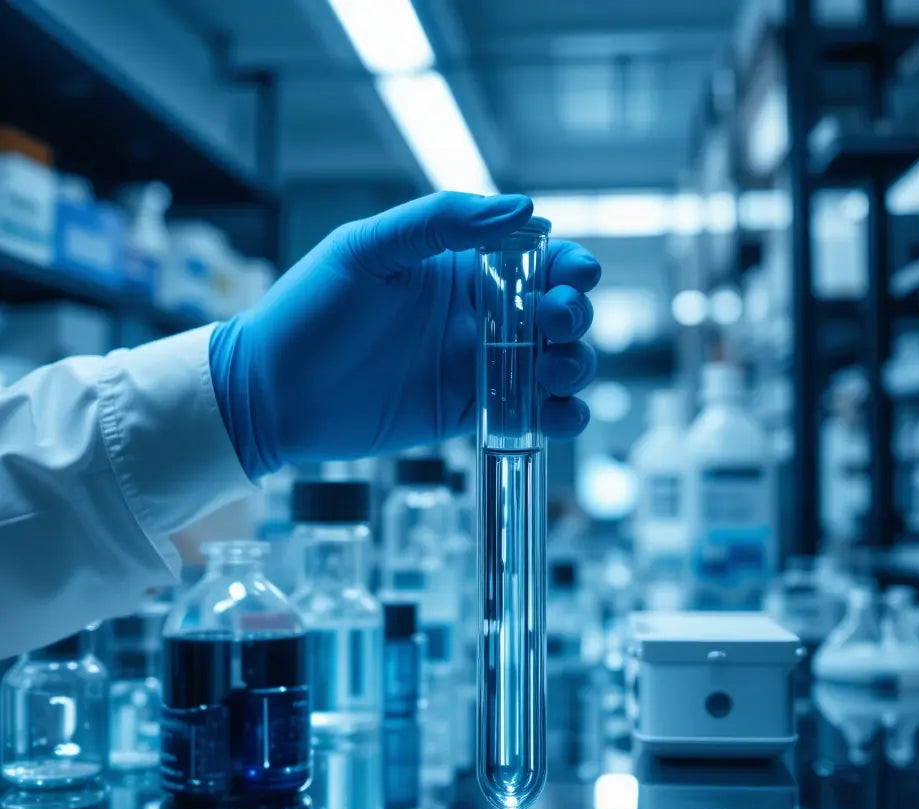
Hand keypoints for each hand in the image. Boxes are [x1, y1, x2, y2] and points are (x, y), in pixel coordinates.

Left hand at [209, 191, 600, 477]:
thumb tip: (524, 208)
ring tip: (554, 373)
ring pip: (554, 366)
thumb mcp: (367, 249)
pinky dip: (558, 418)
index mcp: (460, 269)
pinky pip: (530, 415)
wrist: (270, 393)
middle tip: (552, 325)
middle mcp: (477, 318)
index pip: (536, 261)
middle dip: (573, 317)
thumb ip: (440, 222)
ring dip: (574, 367)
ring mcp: (476, 368)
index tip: (576, 277)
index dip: (570, 267)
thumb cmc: (307, 312)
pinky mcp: (469, 415)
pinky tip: (556, 416)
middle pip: (557, 315)